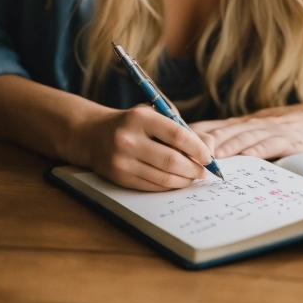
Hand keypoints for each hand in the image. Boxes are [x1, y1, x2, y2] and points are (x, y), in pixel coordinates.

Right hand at [73, 104, 215, 191]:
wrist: (93, 135)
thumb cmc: (133, 123)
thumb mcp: (154, 115)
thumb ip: (181, 128)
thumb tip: (210, 146)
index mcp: (140, 117)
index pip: (176, 134)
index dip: (197, 148)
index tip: (209, 156)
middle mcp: (129, 139)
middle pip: (171, 160)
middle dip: (194, 168)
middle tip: (205, 171)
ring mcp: (122, 161)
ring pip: (163, 177)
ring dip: (184, 180)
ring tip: (194, 176)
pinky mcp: (119, 178)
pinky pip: (152, 186)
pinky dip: (169, 186)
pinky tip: (177, 181)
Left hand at [191, 102, 302, 160]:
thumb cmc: (293, 127)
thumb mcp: (263, 128)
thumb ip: (240, 137)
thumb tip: (209, 149)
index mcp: (247, 122)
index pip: (215, 125)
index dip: (194, 132)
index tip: (173, 139)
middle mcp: (255, 123)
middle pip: (224, 130)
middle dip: (202, 140)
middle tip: (182, 149)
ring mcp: (272, 129)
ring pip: (243, 137)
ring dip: (224, 146)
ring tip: (207, 155)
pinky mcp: (289, 139)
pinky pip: (269, 145)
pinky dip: (256, 151)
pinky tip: (245, 158)